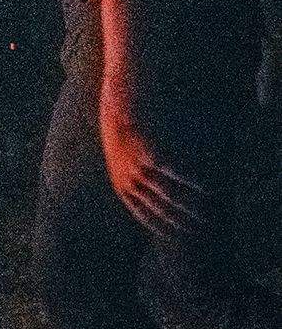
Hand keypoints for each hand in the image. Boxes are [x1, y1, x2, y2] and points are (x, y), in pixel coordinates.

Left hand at [100, 83, 208, 237]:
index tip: (181, 235)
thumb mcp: (122, 152)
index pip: (142, 213)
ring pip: (168, 194)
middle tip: (202, 232)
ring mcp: (135, 163)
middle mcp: (126, 176)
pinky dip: (190, 182)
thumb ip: (134, 171)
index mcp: (119, 180)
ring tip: (209, 217)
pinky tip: (207, 189)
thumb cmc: (123, 121)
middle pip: (159, 209)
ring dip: (190, 208)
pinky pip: (172, 171)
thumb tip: (150, 186)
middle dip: (181, 223)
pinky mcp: (147, 148)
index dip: (163, 226)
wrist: (120, 93)